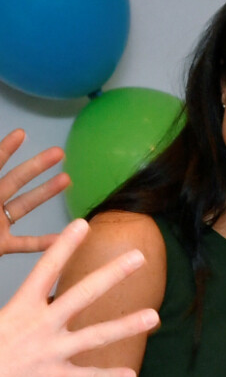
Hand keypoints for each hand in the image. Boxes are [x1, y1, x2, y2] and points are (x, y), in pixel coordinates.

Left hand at [0, 129, 70, 254]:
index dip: (4, 149)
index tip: (21, 133)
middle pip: (15, 180)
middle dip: (37, 165)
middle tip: (59, 152)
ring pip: (24, 206)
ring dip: (45, 193)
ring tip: (67, 180)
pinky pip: (24, 242)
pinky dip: (43, 242)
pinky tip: (60, 237)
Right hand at [0, 218, 159, 376]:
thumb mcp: (0, 322)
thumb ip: (26, 307)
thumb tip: (44, 294)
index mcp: (22, 308)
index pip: (46, 269)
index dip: (65, 246)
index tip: (83, 224)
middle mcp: (41, 326)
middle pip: (83, 293)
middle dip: (113, 274)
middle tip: (139, 257)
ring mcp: (50, 352)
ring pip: (96, 335)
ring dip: (127, 326)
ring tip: (153, 316)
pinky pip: (87, 376)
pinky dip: (110, 376)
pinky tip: (131, 374)